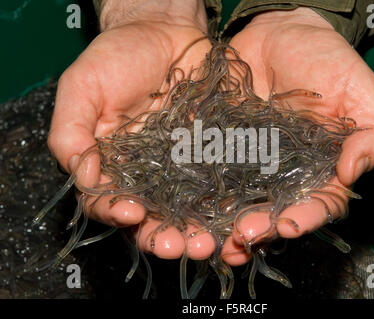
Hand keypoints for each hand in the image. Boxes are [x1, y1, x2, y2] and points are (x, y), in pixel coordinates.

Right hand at [48, 0, 214, 259]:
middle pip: (153, 217)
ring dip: (197, 231)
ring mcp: (182, 169)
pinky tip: (233, 216)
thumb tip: (83, 176)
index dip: (116, 212)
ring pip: (189, 210)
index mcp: (112, 165)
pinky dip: (226, 204)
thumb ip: (71, 131)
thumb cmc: (118, 58)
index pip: (108, 202)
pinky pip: (221, 184)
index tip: (130, 211)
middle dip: (164, 236)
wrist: (165, 33)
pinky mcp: (213, 156)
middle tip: (178, 246)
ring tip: (207, 242)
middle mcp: (147, 175)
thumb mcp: (83, 88)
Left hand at [220, 8, 373, 264]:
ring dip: (227, 224)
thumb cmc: (328, 59)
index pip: (318, 203)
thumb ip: (370, 134)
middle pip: (275, 210)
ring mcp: (252, 163)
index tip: (287, 225)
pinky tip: (192, 209)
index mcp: (323, 167)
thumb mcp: (360, 91)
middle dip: (260, 227)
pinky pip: (212, 174)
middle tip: (243, 235)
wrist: (282, 33)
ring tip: (215, 239)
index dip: (305, 217)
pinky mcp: (224, 147)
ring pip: (241, 201)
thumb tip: (354, 171)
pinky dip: (202, 194)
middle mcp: (287, 173)